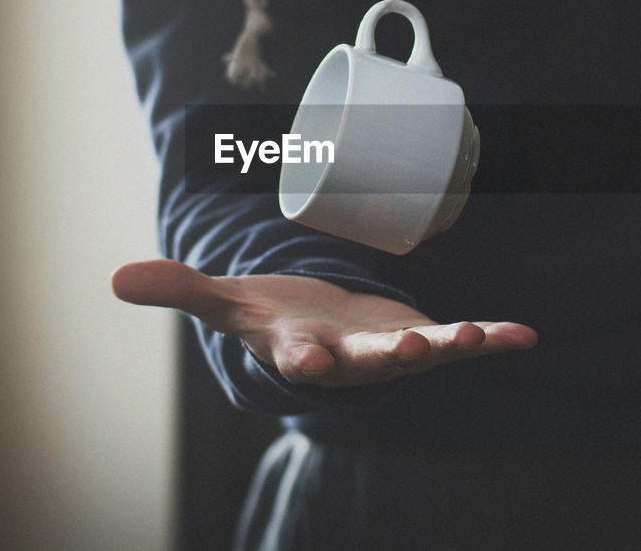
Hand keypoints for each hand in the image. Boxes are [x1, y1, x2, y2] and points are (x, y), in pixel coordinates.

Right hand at [112, 259, 537, 386]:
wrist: (317, 337)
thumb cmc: (270, 316)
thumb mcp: (225, 302)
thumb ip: (178, 290)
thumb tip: (114, 278)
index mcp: (300, 350)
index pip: (298, 359)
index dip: (304, 360)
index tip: (307, 361)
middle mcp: (350, 358)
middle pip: (370, 362)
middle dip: (389, 354)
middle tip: (411, 346)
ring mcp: (391, 351)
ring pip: (423, 353)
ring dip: (450, 346)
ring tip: (474, 337)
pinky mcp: (423, 336)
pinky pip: (462, 340)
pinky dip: (491, 338)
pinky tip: (526, 336)